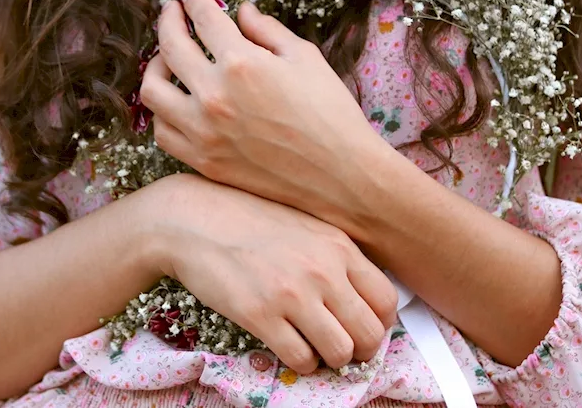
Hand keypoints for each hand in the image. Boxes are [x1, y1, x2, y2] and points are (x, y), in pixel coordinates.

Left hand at [139, 0, 386, 221]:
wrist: (340, 175)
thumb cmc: (331, 113)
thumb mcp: (305, 58)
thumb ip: (267, 30)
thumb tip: (241, 12)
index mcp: (242, 63)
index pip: (204, 19)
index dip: (194, 0)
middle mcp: (214, 95)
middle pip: (170, 47)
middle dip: (168, 21)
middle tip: (172, 12)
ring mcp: (204, 131)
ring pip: (153, 91)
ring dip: (156, 66)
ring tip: (167, 58)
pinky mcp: (203, 161)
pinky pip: (163, 132)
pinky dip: (163, 112)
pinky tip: (176, 101)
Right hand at [144, 173, 397, 372]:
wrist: (194, 219)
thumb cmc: (249, 220)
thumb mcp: (305, 226)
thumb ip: (335, 256)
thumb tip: (360, 298)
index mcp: (338, 246)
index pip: (386, 299)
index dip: (380, 324)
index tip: (364, 327)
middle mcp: (322, 270)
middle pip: (370, 333)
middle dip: (362, 350)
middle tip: (345, 349)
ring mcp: (292, 294)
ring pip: (341, 352)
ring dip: (332, 359)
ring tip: (316, 349)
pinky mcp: (261, 315)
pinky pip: (301, 359)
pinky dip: (303, 363)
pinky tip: (291, 348)